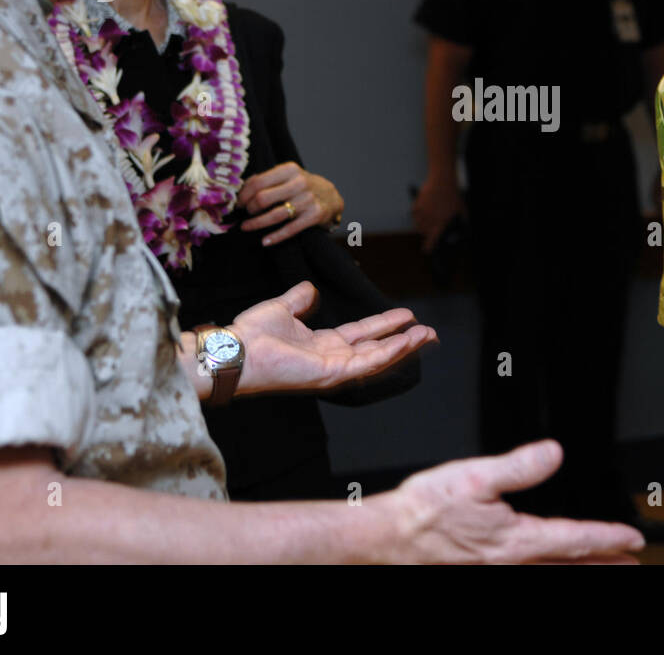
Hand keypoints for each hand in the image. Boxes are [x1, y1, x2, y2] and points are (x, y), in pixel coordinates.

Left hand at [230, 282, 435, 394]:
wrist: (235, 349)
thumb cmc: (251, 333)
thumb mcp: (281, 307)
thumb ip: (299, 300)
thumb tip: (311, 290)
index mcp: (321, 344)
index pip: (361, 335)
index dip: (384, 325)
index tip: (406, 315)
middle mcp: (331, 358)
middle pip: (376, 348)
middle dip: (403, 340)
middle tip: (428, 331)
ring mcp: (332, 369)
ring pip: (377, 358)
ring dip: (403, 347)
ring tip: (426, 335)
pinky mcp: (331, 374)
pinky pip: (367, 363)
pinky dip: (389, 352)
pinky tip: (406, 341)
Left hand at [237, 161, 343, 245]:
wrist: (331, 196)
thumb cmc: (302, 186)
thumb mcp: (287, 176)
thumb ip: (266, 179)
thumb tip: (240, 190)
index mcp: (290, 169)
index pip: (258, 182)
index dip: (244, 195)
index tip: (238, 203)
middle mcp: (300, 183)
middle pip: (263, 198)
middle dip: (250, 209)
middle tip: (245, 214)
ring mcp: (308, 200)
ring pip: (274, 215)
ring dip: (256, 223)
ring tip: (246, 227)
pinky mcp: (314, 216)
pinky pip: (290, 229)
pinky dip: (275, 237)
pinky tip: (264, 241)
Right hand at [383, 440, 644, 563]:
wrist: (385, 539)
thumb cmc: (422, 513)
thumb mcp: (474, 476)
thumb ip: (518, 467)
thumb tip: (553, 454)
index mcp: (515, 540)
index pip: (573, 539)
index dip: (607, 538)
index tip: (633, 539)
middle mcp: (510, 564)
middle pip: (568, 566)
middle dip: (602, 564)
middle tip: (631, 565)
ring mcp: (495, 573)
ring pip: (548, 577)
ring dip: (578, 573)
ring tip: (600, 570)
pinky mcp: (479, 573)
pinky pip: (525, 579)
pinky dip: (546, 576)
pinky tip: (545, 569)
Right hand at [411, 175, 465, 252]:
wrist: (442, 181)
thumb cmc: (453, 196)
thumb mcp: (462, 211)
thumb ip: (462, 222)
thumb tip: (462, 231)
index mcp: (441, 222)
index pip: (432, 239)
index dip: (429, 246)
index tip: (426, 251)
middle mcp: (430, 219)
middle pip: (424, 232)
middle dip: (427, 233)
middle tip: (432, 230)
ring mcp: (422, 212)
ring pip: (418, 224)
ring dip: (421, 226)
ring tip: (427, 222)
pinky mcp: (417, 204)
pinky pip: (413, 214)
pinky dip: (416, 216)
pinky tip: (421, 213)